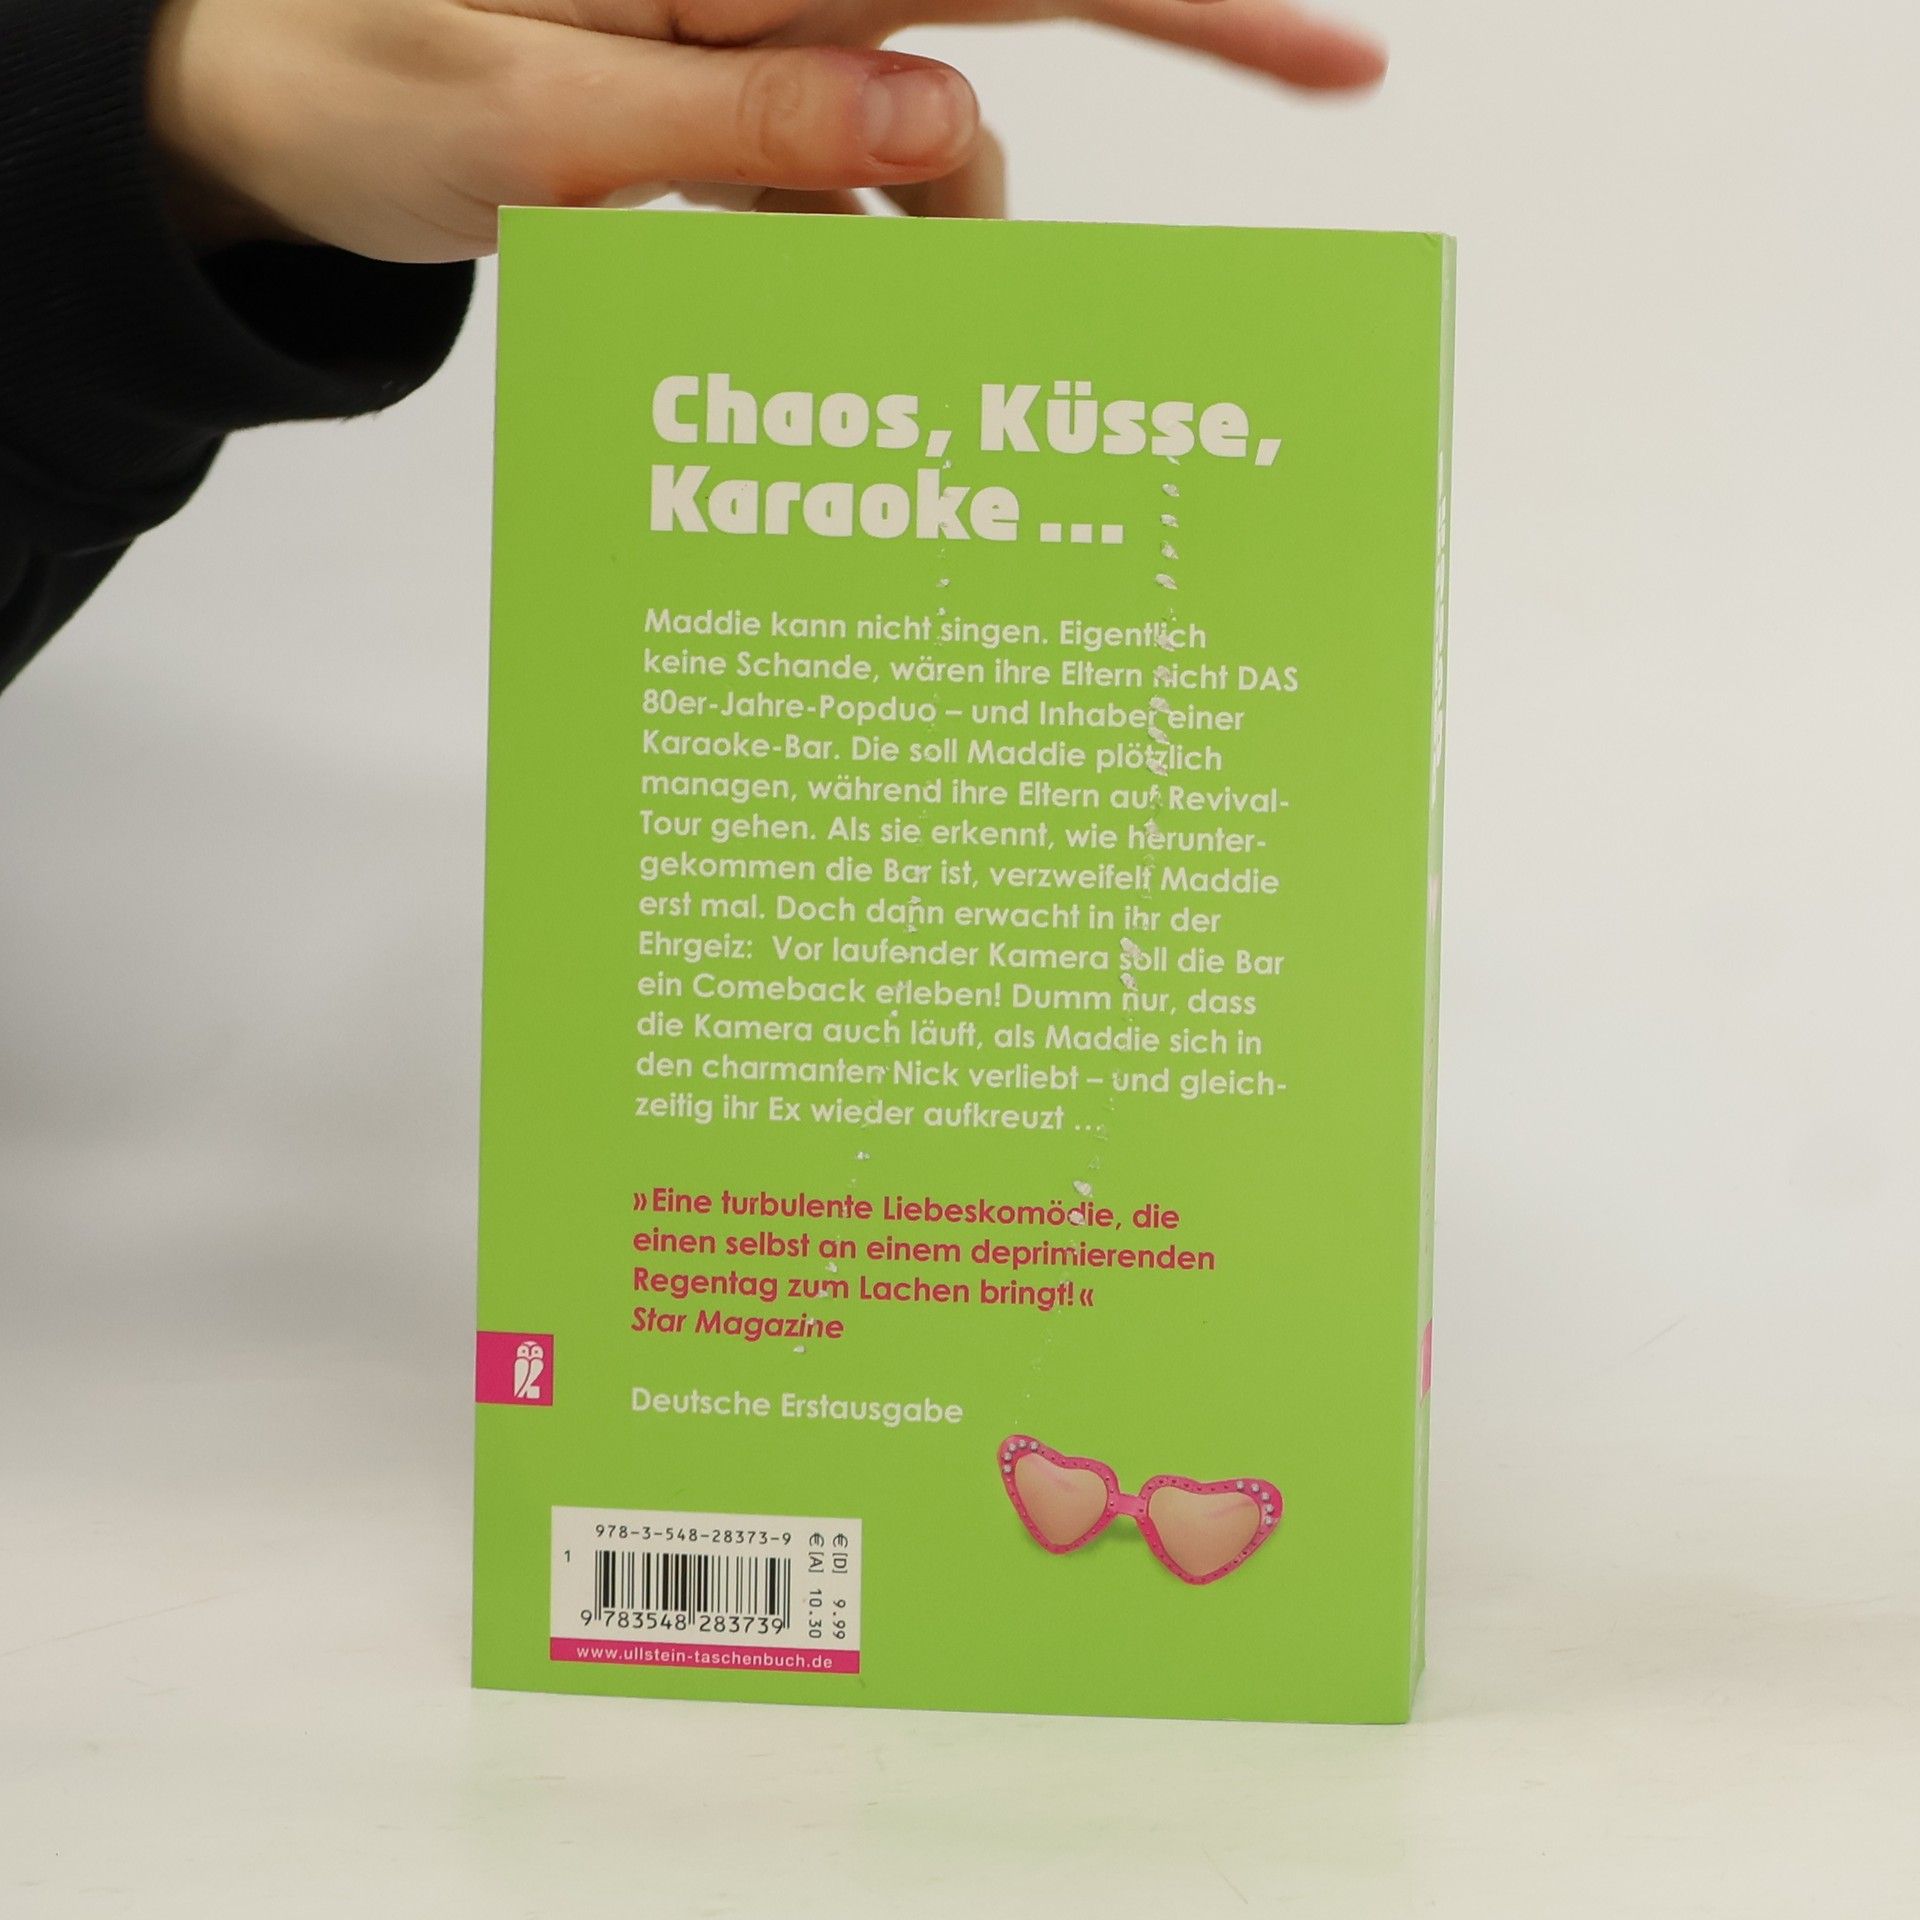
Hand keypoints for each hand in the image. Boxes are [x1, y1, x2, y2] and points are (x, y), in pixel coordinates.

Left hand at [147, 0, 1384, 258]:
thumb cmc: (354, 75)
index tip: (1336, 61)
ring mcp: (749, 56)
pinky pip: (828, 195)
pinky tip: (763, 314)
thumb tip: (943, 124)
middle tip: (985, 322)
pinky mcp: (722, 115)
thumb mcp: (538, 120)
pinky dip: (825, 265)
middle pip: (980, 68)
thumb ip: (744, 125)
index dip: (1190, 8)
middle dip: (995, 201)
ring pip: (911, 160)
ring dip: (895, 259)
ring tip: (773, 329)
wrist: (251, 105)